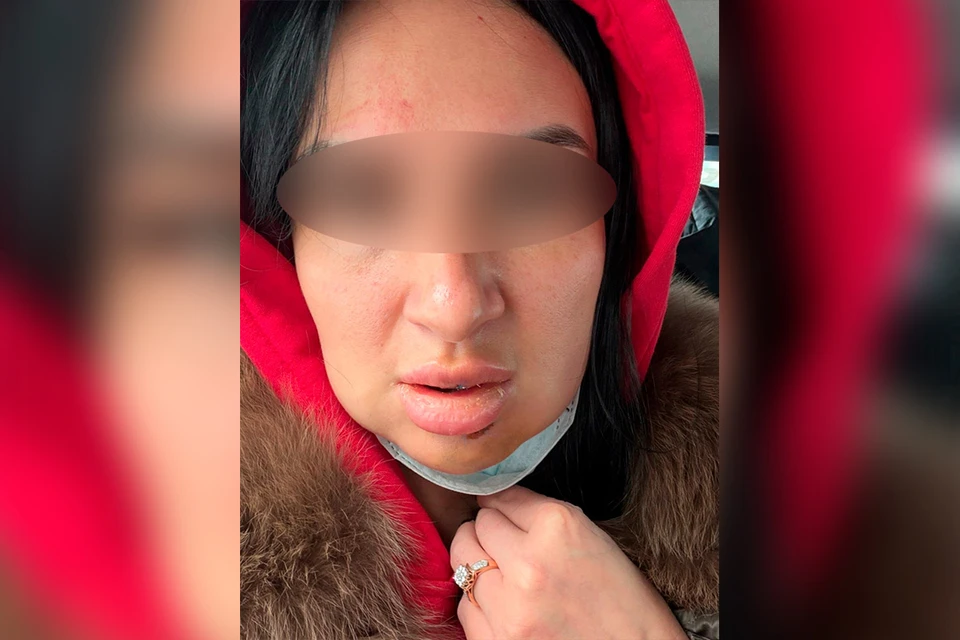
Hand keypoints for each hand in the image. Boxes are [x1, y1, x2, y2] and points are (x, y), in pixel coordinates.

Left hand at [450, 486, 685, 639]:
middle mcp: (528, 563)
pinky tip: (506, 605)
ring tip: (508, 577)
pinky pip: (465, 607)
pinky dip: (480, 602)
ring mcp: (510, 608)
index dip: (505, 508)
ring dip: (481, 566)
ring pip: (463, 564)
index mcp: (557, 526)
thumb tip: (493, 500)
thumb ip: (539, 512)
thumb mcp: (590, 534)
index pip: (500, 499)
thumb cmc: (622, 596)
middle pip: (475, 528)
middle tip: (507, 546)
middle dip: (487, 533)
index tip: (510, 516)